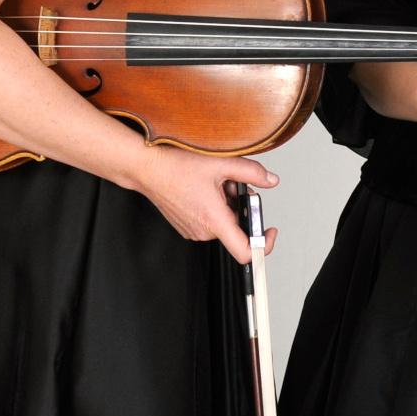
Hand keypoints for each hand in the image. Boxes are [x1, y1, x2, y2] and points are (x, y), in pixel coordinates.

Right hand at [130, 146, 278, 263]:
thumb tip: (270, 180)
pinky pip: (209, 221)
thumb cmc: (175, 166)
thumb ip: (251, 172)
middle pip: (236, 228)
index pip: (246, 252)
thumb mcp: (220, 163)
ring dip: (226, 205)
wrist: (146, 167)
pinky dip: (213, 206)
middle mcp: (203, 231)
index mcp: (213, 220)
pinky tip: (203, 188)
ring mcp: (193, 230)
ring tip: (213, 183)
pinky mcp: (186, 226)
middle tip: (230, 185)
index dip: (264, 245)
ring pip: (222, 223)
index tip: (268, 230)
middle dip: (240, 206)